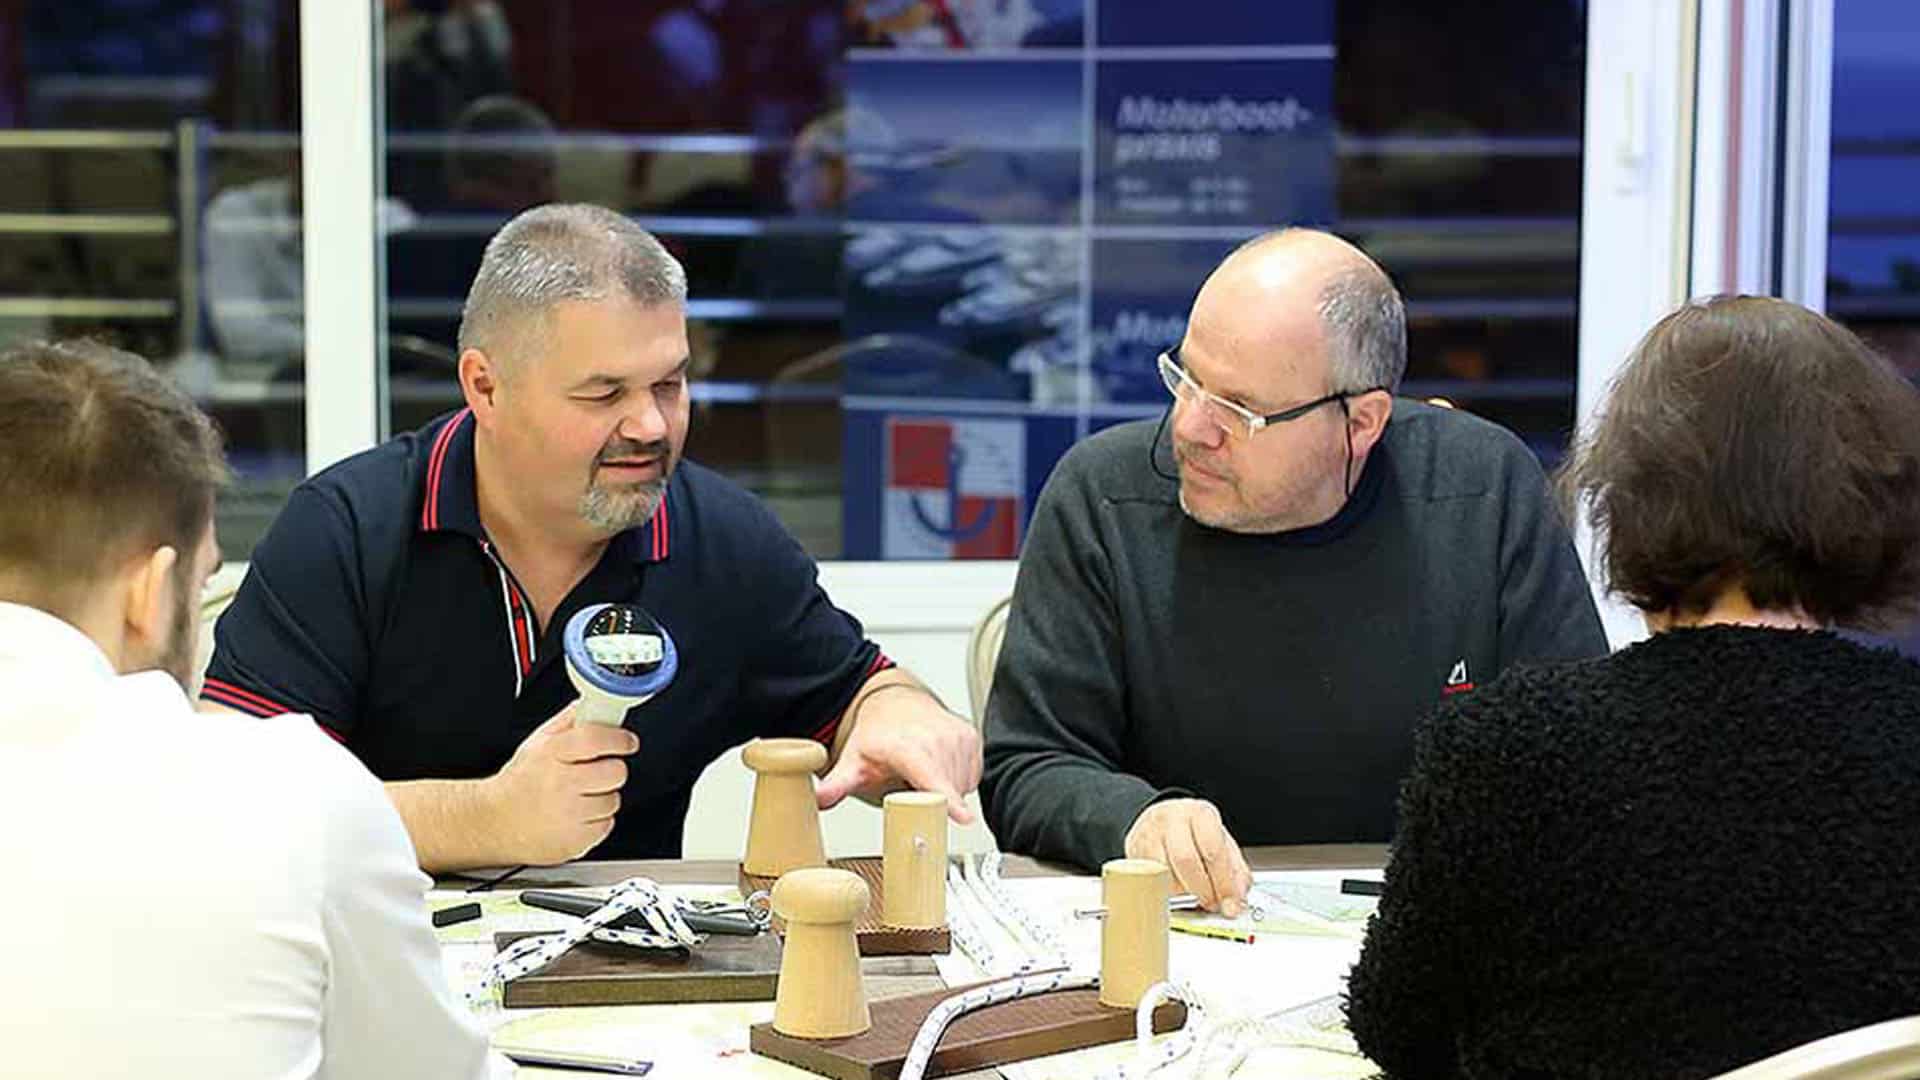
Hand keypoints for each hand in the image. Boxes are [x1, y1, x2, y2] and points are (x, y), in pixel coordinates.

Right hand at [483, 703, 638, 864]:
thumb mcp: (538, 742)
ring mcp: (569, 815)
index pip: (597, 739)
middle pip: (615, 772)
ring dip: (602, 797)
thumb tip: (593, 703)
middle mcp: (561, 784)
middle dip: (611, 770)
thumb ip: (568, 721)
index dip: (619, 739)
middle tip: (596, 772)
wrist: (494, 823)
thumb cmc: (519, 782)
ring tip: (578, 797)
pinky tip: (576, 816)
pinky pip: (606, 825)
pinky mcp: (575, 840)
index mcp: (552, 754)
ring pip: (613, 800)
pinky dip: (596, 821)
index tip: (626, 742)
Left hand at [814, 688, 981, 823]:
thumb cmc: (878, 735)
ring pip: (962, 786)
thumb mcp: (853, 762)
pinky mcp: (972, 738)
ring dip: (946, 790)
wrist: (896, 703)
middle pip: (946, 792)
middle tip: (909, 786)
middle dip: (931, 800)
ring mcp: (957, 737)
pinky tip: (939, 768)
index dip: (949, 800)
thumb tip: (819, 800)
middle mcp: (936, 738)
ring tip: (922, 774)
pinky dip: (959, 779)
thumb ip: (837, 784)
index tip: (963, 818)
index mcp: (908, 747)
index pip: (932, 778)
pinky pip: (973, 776)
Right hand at [1124, 798, 1251, 916]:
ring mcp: (1148, 834)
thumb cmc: (1194, 833)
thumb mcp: (1222, 844)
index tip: (1230, 903)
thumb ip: (1235, 873)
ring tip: (1194, 897)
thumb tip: (1236, 903)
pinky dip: (1165, 893)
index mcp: (1200, 814)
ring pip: (1163, 873)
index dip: (1223, 882)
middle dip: (1202, 890)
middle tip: (1211, 903)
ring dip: (1183, 894)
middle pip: (1185, 860)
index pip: (1213, 849)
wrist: (1161, 820)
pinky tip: (1176, 892)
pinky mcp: (1133, 852)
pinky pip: (1148, 880)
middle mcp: (1171, 820)